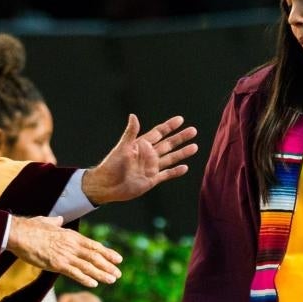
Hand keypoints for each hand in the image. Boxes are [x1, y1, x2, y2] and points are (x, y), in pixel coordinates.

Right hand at [6, 215, 121, 287]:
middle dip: (108, 266)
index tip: (118, 259)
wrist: (19, 233)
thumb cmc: (30, 227)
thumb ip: (56, 222)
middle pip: (94, 256)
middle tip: (118, 274)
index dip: (107, 253)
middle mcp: (71, 245)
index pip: (94, 245)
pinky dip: (85, 278)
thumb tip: (59, 220)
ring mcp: (65, 255)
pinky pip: (74, 273)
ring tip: (112, 280)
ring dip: (101, 274)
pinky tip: (94, 284)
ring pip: (88, 266)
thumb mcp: (47, 221)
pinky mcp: (56, 264)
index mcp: (71, 235)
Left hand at [81, 115, 197, 204]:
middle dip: (180, 138)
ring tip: (195, 147)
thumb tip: (133, 116)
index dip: (169, 126)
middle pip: (168, 144)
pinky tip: (185, 167)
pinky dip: (175, 171)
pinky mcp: (151, 180)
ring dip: (182, 153)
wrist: (107, 185)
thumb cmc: (111, 165)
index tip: (180, 119)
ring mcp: (151, 167)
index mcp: (141, 145)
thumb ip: (130, 133)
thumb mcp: (122, 147)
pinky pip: (166, 174)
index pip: (158, 133)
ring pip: (170, 158)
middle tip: (193, 130)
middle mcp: (148, 155)